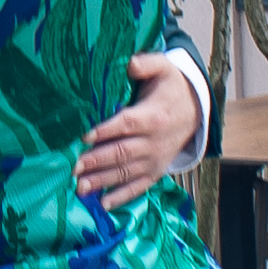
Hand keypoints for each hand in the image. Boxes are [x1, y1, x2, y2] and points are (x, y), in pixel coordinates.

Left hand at [76, 56, 200, 209]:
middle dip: (97, 161)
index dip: (106, 130)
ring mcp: (154, 160)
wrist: (194, 111)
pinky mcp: (154, 172)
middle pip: (123, 153)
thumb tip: (130, 64)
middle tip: (73, 168)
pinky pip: (138, 187)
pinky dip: (121, 197)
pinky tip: (103, 205)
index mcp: (154, 116)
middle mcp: (154, 142)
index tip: (84, 136)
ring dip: (102, 182)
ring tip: (80, 188)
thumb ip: (147, 63)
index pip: (128, 124)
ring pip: (126, 172)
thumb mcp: (164, 68)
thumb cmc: (169, 87)